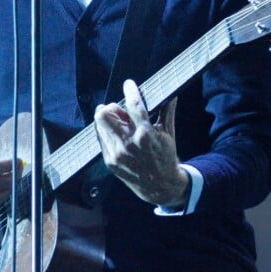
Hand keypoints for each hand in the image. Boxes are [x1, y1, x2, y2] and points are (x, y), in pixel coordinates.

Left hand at [94, 80, 188, 207]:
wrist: (159, 187)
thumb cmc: (165, 157)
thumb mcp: (169, 134)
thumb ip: (167, 111)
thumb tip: (171, 93)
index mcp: (146, 135)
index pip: (134, 106)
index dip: (130, 91)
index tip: (129, 84)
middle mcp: (128, 144)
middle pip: (104, 114)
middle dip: (112, 108)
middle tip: (121, 112)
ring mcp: (116, 154)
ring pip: (99, 124)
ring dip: (108, 119)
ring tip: (120, 124)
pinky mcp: (109, 161)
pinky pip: (100, 137)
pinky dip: (106, 131)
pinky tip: (117, 134)